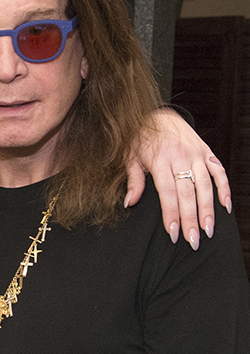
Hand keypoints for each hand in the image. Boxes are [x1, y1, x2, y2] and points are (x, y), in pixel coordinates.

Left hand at [124, 108, 230, 249]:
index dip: (171, 214)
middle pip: (188, 193)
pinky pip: (219, 171)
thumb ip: (133, 179)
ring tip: (209, 230)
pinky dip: (224, 189)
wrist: (155, 113)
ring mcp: (196, 154)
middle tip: (193, 241)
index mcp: (160, 160)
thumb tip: (129, 203)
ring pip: (206, 185)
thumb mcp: (128, 156)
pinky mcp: (206, 151)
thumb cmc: (138, 137)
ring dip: (209, 209)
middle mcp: (180, 157)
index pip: (167, 193)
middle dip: (191, 219)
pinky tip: (225, 207)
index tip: (174, 233)